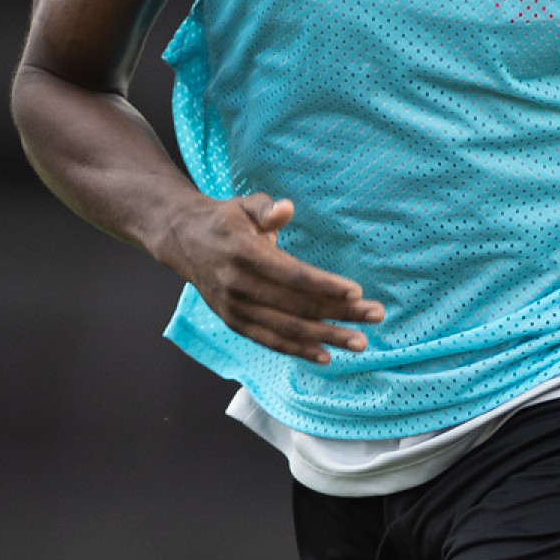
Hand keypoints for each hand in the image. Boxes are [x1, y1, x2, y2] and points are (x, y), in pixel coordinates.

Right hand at [160, 192, 382, 364]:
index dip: (324, 286)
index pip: (292, 276)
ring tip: (361, 342)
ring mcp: (235, 309)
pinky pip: (270, 341)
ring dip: (327, 337)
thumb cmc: (226, 221)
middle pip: (297, 306)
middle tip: (375, 315)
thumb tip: (286, 209)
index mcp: (244, 254)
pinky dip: (298, 350)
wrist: (184, 241)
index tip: (356, 291)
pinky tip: (326, 355)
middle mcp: (238, 286)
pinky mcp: (235, 322)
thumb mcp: (244, 204)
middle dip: (340, 313)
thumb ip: (266, 208)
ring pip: (288, 329)